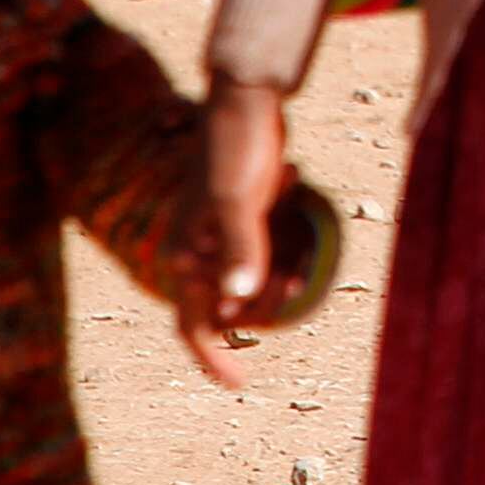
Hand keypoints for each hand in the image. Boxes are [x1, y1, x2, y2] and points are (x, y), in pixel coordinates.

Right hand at [184, 74, 288, 392]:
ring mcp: (220, 234)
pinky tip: (296, 211)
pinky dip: (284, 247)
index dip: (211, 358)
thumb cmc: (237, 149)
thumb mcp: (239, 200)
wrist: (246, 101)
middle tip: (293, 281)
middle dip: (263, 303)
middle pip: (229, 305)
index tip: (239, 383)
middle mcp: (197, 250)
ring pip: (250, 279)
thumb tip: (237, 301)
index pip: (192, 324)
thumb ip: (240, 248)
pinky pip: (264, 250)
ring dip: (278, 272)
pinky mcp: (243, 216)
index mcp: (186, 254)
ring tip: (298, 252)